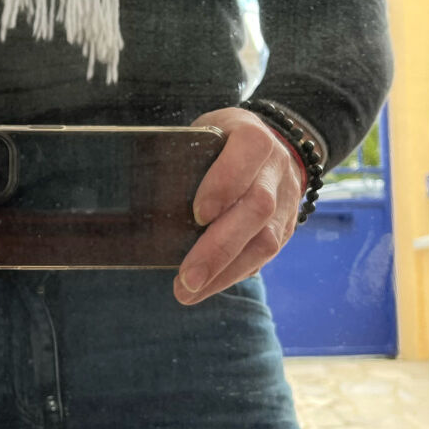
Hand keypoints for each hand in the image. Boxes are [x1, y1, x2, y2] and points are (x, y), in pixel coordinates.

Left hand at [175, 107, 305, 305]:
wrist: (271, 149)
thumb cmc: (219, 144)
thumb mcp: (201, 137)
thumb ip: (181, 160)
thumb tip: (141, 199)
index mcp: (254, 136)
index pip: (248, 151)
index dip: (225, 182)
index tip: (198, 214)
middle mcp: (276, 168)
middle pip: (258, 208)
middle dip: (220, 247)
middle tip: (187, 277)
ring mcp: (287, 200)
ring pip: (266, 241)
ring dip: (226, 272)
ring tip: (190, 292)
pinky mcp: (286, 227)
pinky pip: (265, 257)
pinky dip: (233, 274)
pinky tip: (207, 287)